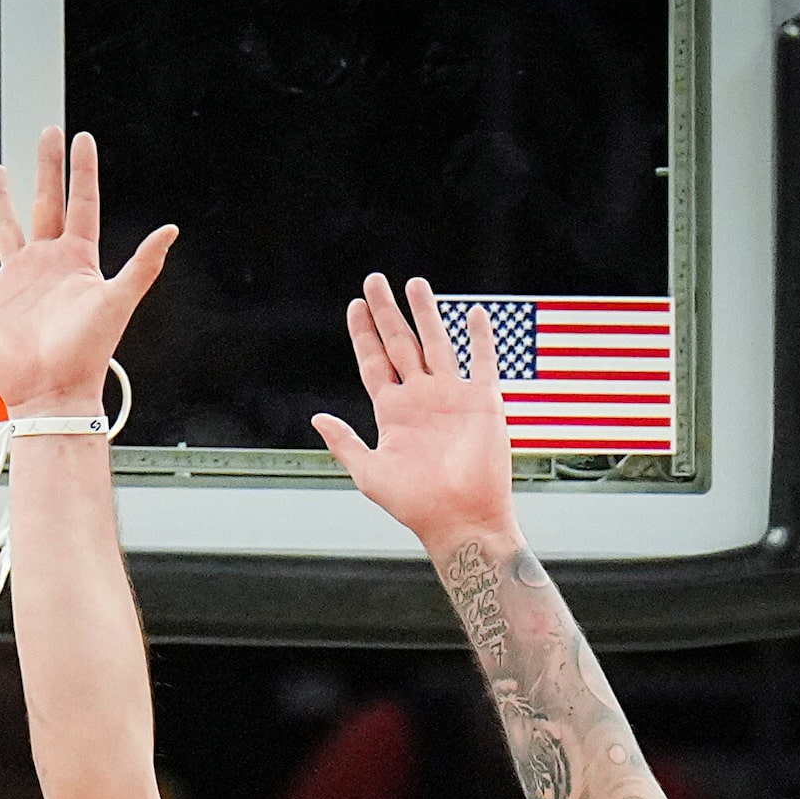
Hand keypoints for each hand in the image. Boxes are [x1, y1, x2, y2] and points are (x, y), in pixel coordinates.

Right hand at [0, 128, 175, 420]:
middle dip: (46, 168)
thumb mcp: (117, 302)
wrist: (52, 393)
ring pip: (7, 228)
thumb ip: (142, 266)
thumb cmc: (88, 352)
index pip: (82, 204)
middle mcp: (48, 263)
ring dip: (1, 200)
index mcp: (78, 259)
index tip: (82, 137)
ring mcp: (18, 280)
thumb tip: (171, 229)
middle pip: (46, 203)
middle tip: (47, 131)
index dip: (82, 171)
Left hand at [311, 275, 517, 550]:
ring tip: (415, 283)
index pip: (373, 362)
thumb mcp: (368, 472)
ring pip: (436, 343)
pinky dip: (479, 338)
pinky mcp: (482, 402)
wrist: (459, 518)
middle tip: (375, 280)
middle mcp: (420, 398)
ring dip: (426, 313)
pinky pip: (482, 362)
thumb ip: (344, 442)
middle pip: (399, 343)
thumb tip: (317, 417)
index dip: (362, 335)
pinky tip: (473, 314)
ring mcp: (451, 397)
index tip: (354, 306)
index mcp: (392, 412)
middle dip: (387, 312)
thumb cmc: (414, 504)